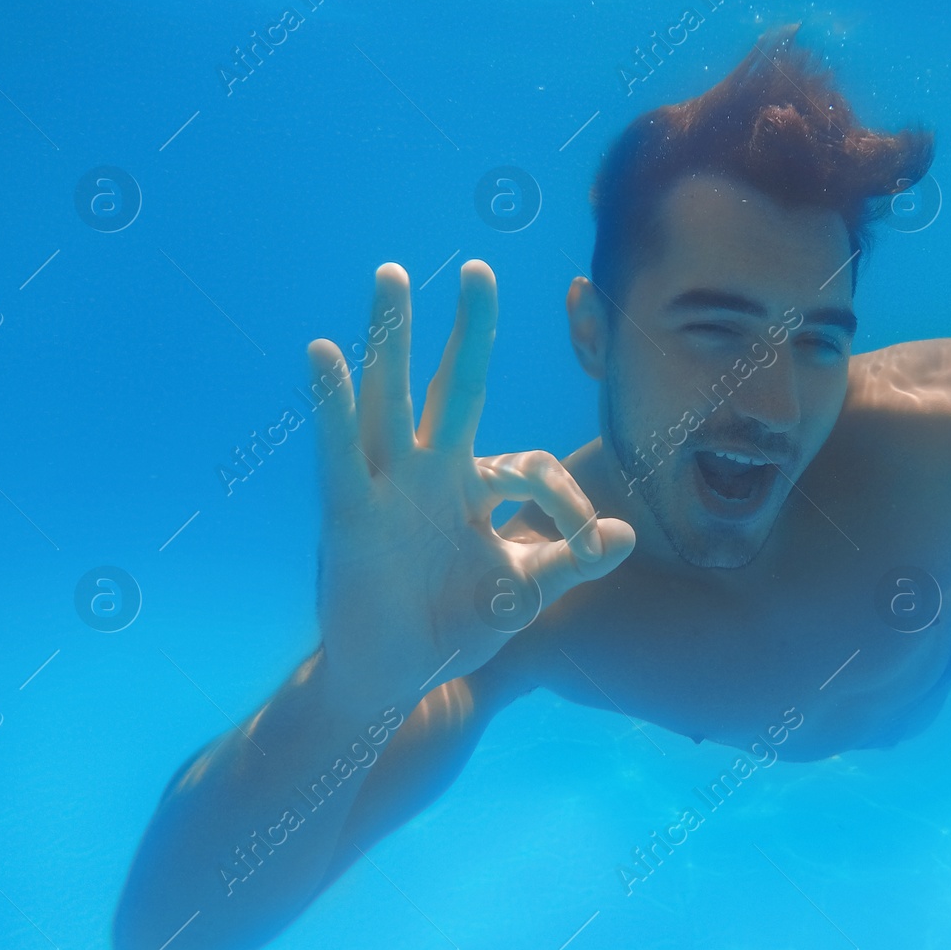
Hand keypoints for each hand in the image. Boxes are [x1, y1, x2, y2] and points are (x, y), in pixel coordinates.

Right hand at [310, 261, 634, 704]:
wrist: (394, 681)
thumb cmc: (457, 627)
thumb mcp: (525, 591)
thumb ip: (572, 560)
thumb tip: (626, 534)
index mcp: (476, 489)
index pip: (529, 464)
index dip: (566, 497)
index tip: (592, 540)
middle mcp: (431, 474)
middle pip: (455, 388)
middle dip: (469, 330)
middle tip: (480, 268)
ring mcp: (388, 489)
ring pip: (391, 400)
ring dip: (391, 338)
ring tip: (392, 275)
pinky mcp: (350, 516)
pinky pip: (341, 453)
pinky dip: (332, 405)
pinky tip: (324, 353)